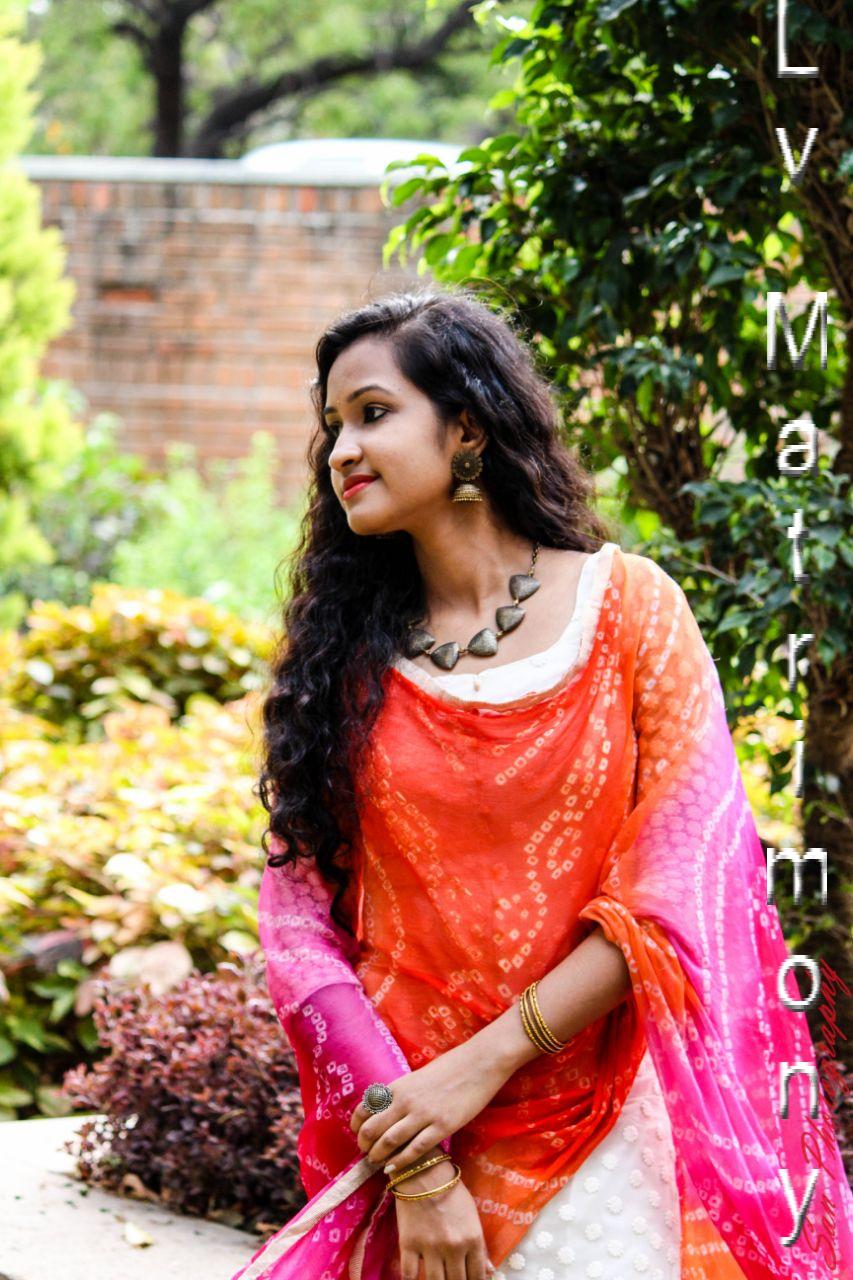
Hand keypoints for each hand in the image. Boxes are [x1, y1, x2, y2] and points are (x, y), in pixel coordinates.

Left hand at [349, 1040, 508, 1173]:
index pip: (366, 1108)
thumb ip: (402, 1094)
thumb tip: (387, 1111)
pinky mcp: (442, 1127)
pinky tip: (393, 1169)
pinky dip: (400, 1162)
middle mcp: (406, 1100)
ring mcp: (424, 1114)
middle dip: (364, 1145)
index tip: (357, 1135)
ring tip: (376, 1163)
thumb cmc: (449, 1068)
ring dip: (378, 1156)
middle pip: (372, 1129)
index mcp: (399, 1086)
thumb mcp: (418, 1077)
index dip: (356, 1125)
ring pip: (390, 1142)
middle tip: (365, 1154)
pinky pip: (415, 1150)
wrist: (479, 1064)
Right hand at [393, 1164, 493, 1279]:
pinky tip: (414, 1279)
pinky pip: (409, 1275)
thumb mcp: (472, 1216)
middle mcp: (454, 1247)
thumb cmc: (451, 1192)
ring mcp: (430, 1247)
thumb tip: (489, 1271)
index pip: (477, 1277)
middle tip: (453, 1279)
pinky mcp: (408, 1244)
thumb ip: (479, 1246)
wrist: (423, 1171)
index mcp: (473, 1239)